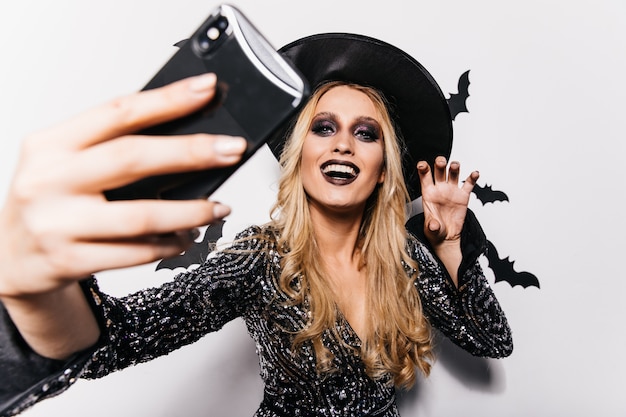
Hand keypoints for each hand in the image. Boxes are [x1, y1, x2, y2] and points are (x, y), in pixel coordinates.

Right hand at [0, 73, 246, 297]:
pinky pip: (135, 252)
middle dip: (191, 152)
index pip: (117, 112)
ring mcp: (57, 223)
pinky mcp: (68, 260)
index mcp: (50, 144)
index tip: (205, 90)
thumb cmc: (50, 202)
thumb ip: (111, 148)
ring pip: (141, 215)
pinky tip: (184, 238)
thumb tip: (186, 136)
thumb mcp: (65, 163)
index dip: (167, 100)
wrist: (10, 258)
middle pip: (132, 158)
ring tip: (219, 207)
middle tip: (231, 150)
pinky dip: (169, 244)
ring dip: (191, 211)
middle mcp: (48, 180)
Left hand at [417, 156, 478, 246]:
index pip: (425, 177)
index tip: (422, 165)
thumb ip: (431, 225)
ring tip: (455, 165)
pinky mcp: (463, 196)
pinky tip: (474, 173)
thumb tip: (434, 224)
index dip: (423, 169)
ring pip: (453, 173)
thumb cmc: (435, 230)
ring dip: (454, 167)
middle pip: (439, 171)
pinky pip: (468, 184)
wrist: (447, 237)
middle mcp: (440, 189)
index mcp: (428, 193)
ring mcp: (452, 191)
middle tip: (441, 162)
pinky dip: (472, 178)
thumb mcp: (430, 229)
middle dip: (440, 164)